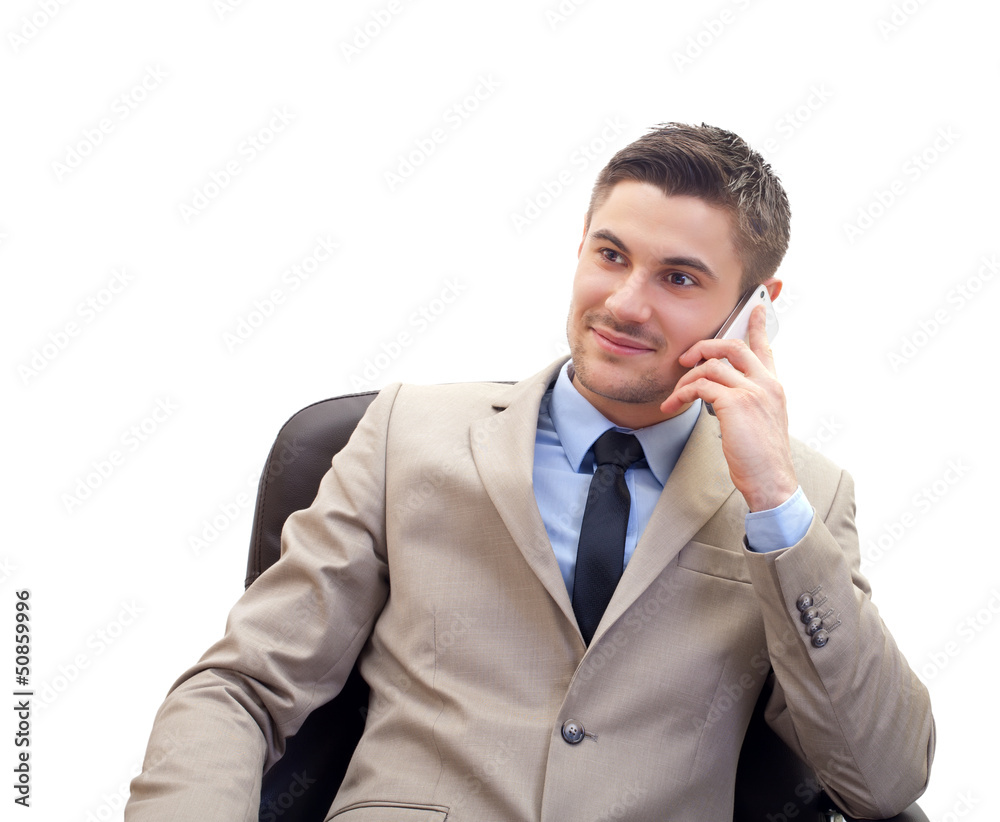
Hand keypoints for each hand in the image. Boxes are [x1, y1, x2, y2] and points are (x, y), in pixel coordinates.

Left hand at [659, 305, 797, 511]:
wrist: (772, 483)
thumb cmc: (762, 459)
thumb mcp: (761, 423)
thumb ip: (748, 402)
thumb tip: (721, 394)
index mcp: (774, 387)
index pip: (766, 348)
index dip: (759, 325)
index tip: (757, 307)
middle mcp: (767, 384)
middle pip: (733, 346)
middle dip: (704, 346)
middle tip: (686, 358)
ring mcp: (753, 391)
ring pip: (711, 364)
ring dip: (686, 378)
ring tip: (674, 396)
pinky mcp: (735, 403)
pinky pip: (701, 385)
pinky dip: (683, 392)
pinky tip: (674, 404)